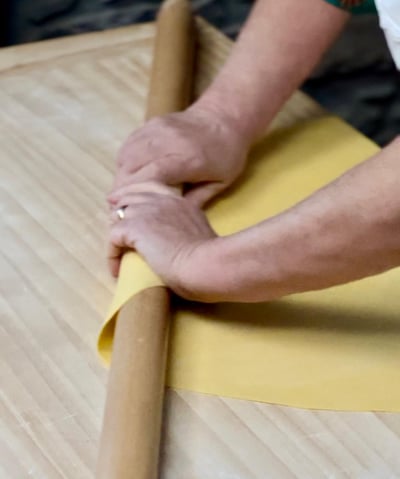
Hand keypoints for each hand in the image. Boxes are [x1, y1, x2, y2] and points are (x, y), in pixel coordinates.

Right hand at [108, 106, 249, 206]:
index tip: (119, 206)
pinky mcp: (152, 124)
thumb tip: (169, 217)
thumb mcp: (220, 182)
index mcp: (190, 158)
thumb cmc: (226, 154)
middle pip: (134, 165)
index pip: (153, 174)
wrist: (225, 117)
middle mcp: (171, 140)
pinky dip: (125, 162)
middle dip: (122, 188)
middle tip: (118, 205)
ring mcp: (159, 129)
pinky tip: (128, 174)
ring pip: (127, 154)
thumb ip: (195, 200)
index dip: (133, 192)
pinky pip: (129, 144)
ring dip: (121, 175)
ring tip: (123, 192)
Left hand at [108, 182, 218, 300]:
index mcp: (180, 202)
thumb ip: (188, 228)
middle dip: (119, 209)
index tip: (127, 207)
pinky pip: (112, 237)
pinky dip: (112, 254)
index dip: (136, 198)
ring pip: (118, 214)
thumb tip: (181, 240)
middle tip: (114, 228)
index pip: (152, 190)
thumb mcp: (202, 234)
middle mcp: (162, 200)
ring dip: (116, 233)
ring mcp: (147, 211)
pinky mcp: (134, 227)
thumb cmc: (209, 258)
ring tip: (117, 252)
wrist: (204, 264)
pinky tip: (117, 270)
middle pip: (130, 196)